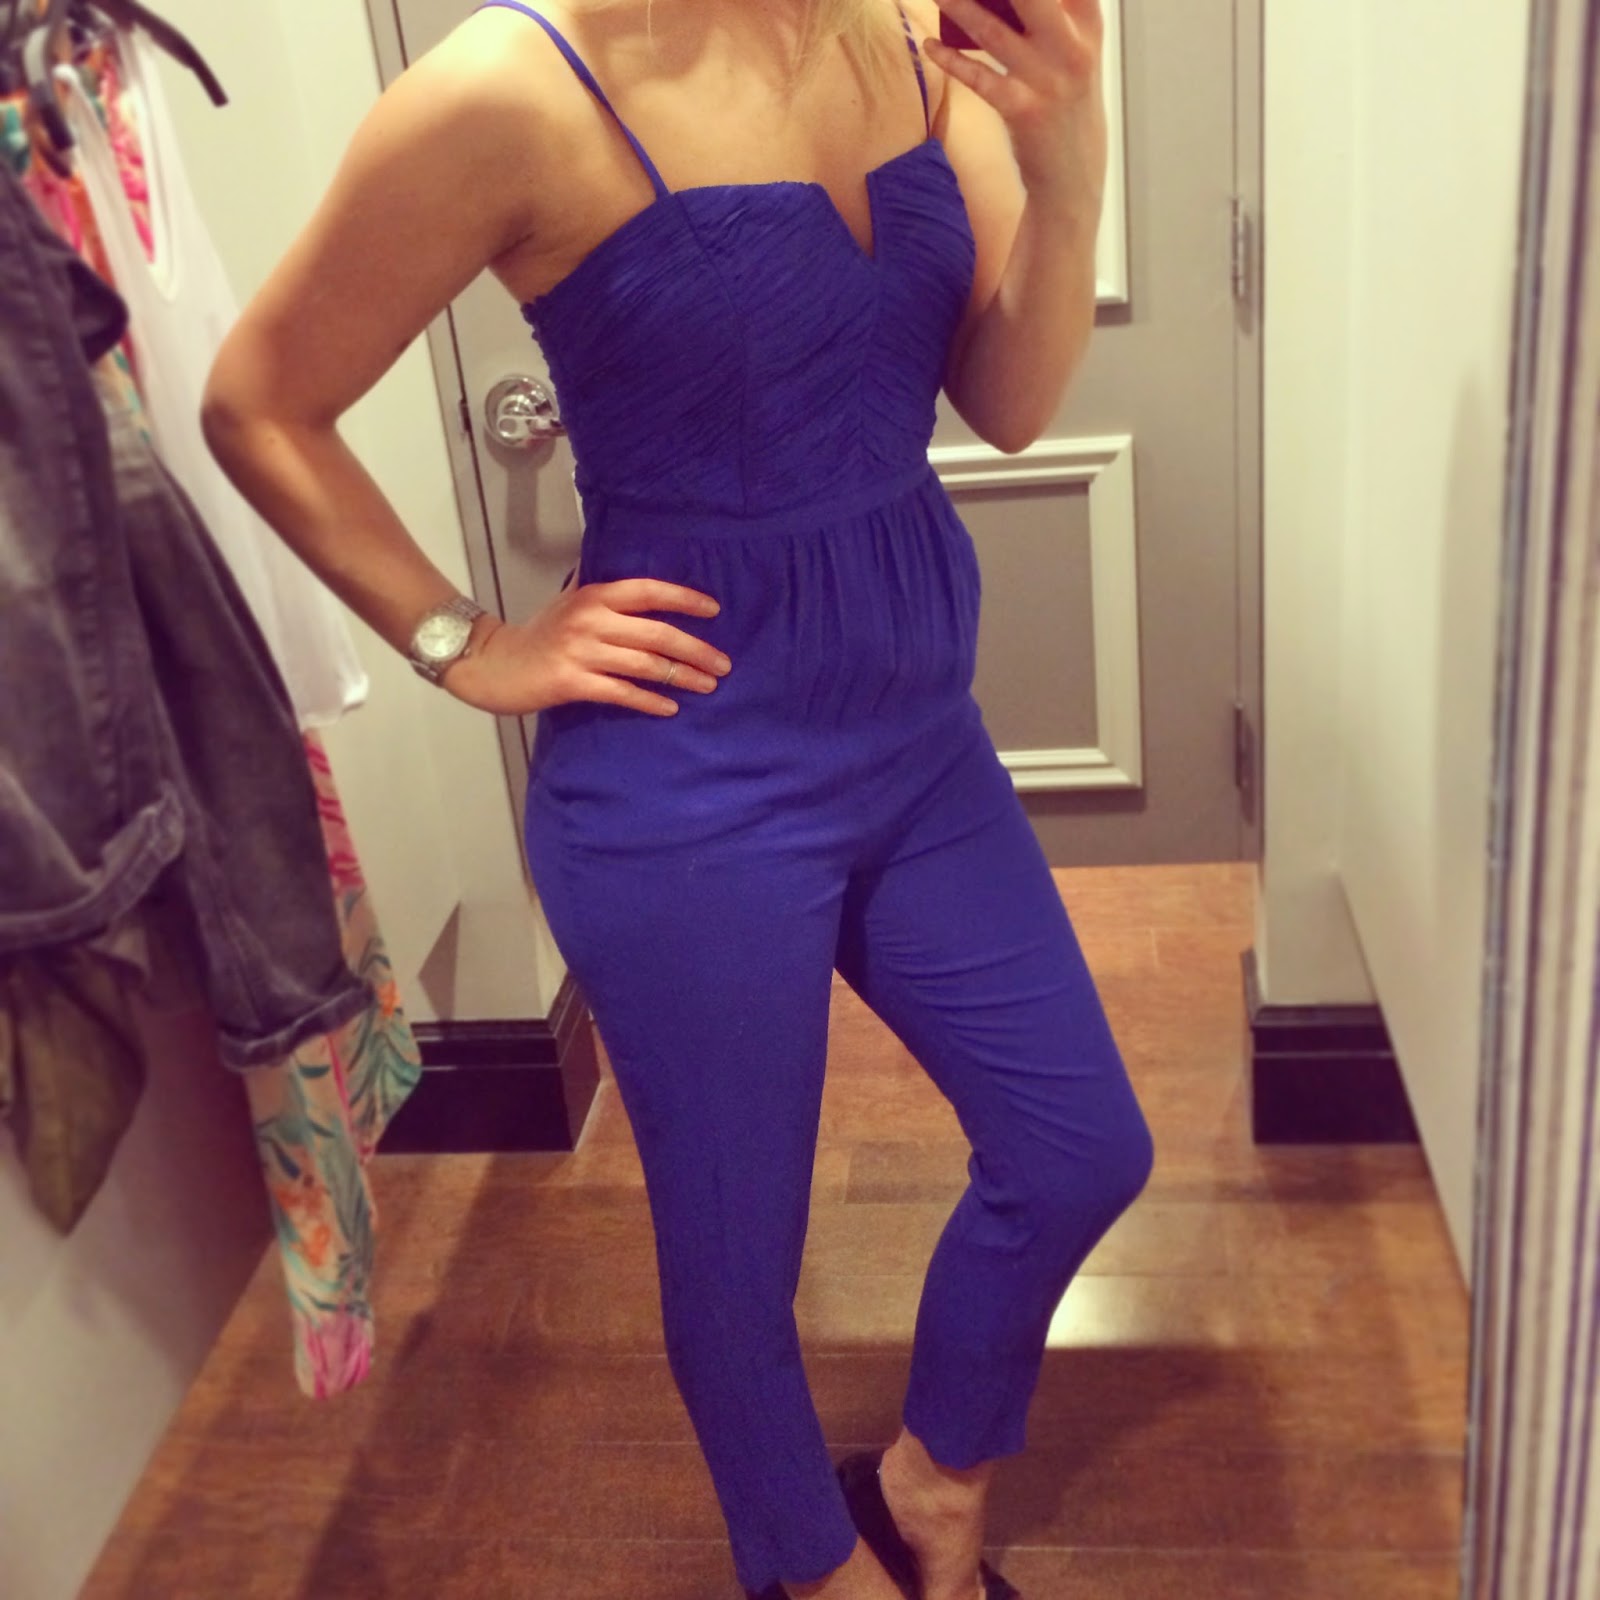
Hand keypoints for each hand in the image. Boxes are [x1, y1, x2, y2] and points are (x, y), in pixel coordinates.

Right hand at [441, 578, 731, 716]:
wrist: (495, 664)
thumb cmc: (539, 634)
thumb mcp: (569, 602)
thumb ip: (602, 593)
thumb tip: (639, 581)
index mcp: (594, 595)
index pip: (649, 591)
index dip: (684, 598)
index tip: (714, 610)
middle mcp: (591, 620)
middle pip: (657, 633)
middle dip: (696, 650)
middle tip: (724, 664)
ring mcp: (581, 652)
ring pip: (645, 664)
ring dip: (682, 677)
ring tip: (708, 686)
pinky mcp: (573, 683)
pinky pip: (622, 693)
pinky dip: (649, 701)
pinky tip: (670, 708)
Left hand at [923, 0, 1106, 207]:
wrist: (1073, 176)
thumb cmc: (1066, 103)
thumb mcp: (1074, 52)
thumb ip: (1054, 14)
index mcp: (1087, 26)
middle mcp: (1072, 48)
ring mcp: (1047, 80)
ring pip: (994, 30)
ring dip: (959, 4)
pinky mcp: (1022, 111)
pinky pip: (979, 78)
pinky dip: (950, 59)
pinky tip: (928, 43)